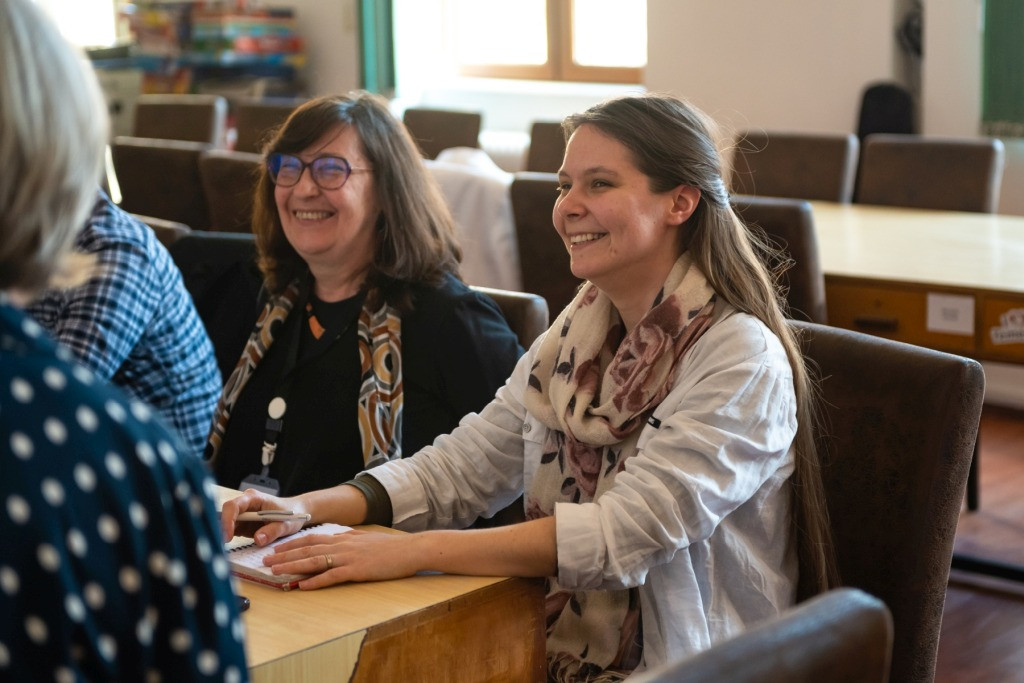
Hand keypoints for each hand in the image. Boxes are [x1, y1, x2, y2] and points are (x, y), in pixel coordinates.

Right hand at [220, 488, 308, 544]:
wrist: (295, 513)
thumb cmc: (292, 514)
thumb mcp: (286, 524)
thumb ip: (273, 531)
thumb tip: (257, 539)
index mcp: (254, 498)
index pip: (234, 506)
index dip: (227, 520)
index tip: (228, 536)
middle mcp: (244, 504)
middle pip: (224, 514)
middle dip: (221, 529)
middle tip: (221, 546)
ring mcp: (242, 514)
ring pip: (224, 523)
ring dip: (222, 535)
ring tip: (222, 549)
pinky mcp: (242, 524)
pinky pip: (230, 531)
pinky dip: (228, 539)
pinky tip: (227, 548)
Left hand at [264, 529, 423, 589]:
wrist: (411, 549)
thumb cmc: (391, 547)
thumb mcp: (367, 539)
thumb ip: (350, 539)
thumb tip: (337, 539)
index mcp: (344, 538)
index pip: (312, 539)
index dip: (292, 544)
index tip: (276, 549)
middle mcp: (342, 545)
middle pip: (307, 549)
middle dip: (284, 555)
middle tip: (265, 560)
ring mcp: (349, 557)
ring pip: (314, 560)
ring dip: (293, 566)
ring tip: (275, 571)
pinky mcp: (357, 570)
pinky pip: (331, 576)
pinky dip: (315, 581)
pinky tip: (302, 585)